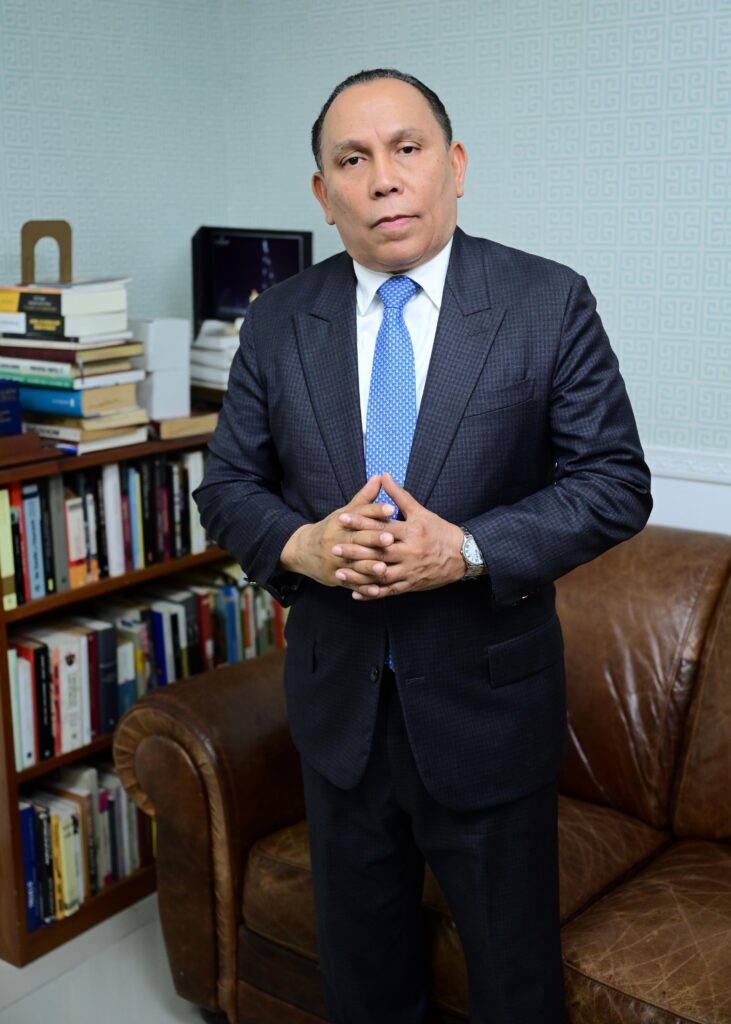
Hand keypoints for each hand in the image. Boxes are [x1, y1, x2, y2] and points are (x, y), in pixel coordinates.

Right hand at [279, 475, 396, 586]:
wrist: (303, 551)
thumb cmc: (332, 529)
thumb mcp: (345, 512)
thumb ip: (365, 498)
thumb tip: (380, 477)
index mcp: (340, 522)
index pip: (359, 514)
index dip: (375, 511)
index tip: (391, 509)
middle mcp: (336, 540)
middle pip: (357, 539)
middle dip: (373, 539)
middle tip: (390, 539)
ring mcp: (335, 560)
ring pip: (354, 563)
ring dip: (368, 567)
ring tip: (384, 568)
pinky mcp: (336, 577)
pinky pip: (351, 582)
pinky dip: (363, 588)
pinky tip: (376, 590)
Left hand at [333, 473, 465, 599]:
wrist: (463, 555)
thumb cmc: (439, 531)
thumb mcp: (421, 511)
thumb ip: (399, 495)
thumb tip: (383, 475)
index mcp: (411, 532)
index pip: (382, 527)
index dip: (361, 522)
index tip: (342, 518)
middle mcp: (409, 552)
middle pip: (378, 552)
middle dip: (355, 551)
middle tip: (334, 548)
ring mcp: (410, 570)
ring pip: (381, 575)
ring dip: (359, 576)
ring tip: (339, 574)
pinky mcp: (411, 584)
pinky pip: (390, 591)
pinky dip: (373, 593)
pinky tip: (356, 594)